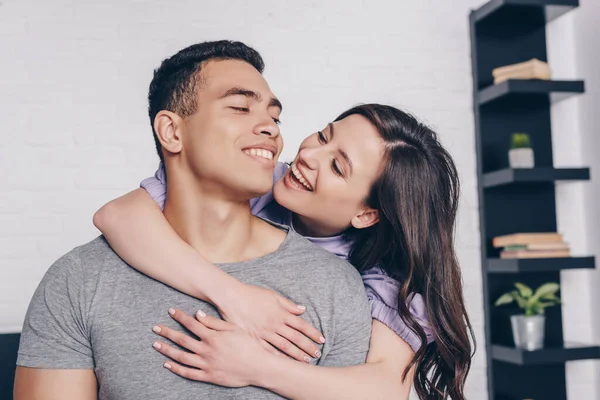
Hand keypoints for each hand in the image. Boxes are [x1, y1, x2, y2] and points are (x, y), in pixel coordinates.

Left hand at [152, 308, 278, 386]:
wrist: (259, 366)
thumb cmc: (249, 345)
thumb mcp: (233, 329)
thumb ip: (214, 322)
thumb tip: (198, 314)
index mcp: (213, 336)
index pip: (191, 324)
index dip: (180, 316)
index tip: (171, 311)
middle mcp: (206, 350)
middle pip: (182, 339)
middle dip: (167, 332)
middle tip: (155, 328)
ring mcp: (206, 364)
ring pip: (181, 357)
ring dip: (167, 350)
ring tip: (156, 345)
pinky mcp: (208, 376)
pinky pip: (188, 373)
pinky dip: (176, 369)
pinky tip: (167, 364)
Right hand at [215, 283, 323, 360]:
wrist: (232, 298)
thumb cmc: (252, 294)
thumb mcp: (273, 295)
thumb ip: (288, 304)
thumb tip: (302, 310)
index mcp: (281, 313)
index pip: (301, 325)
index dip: (313, 333)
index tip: (321, 340)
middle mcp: (275, 324)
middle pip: (295, 338)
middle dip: (308, 347)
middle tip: (317, 354)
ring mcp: (264, 332)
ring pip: (284, 346)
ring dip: (296, 354)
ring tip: (305, 361)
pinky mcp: (254, 338)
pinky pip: (268, 350)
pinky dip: (277, 357)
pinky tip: (284, 363)